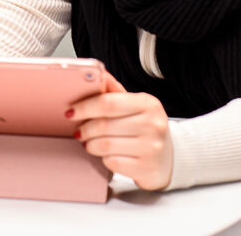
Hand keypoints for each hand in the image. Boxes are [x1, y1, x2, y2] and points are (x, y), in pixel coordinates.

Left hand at [69, 73, 173, 190]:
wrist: (169, 157)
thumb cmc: (146, 128)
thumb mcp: (134, 106)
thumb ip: (114, 91)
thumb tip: (96, 73)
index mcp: (148, 103)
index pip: (108, 102)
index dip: (85, 107)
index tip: (71, 111)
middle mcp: (153, 124)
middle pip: (104, 125)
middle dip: (85, 128)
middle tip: (78, 131)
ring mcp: (151, 147)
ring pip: (105, 146)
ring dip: (90, 145)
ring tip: (89, 142)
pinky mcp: (146, 168)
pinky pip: (112, 163)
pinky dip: (103, 159)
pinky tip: (105, 155)